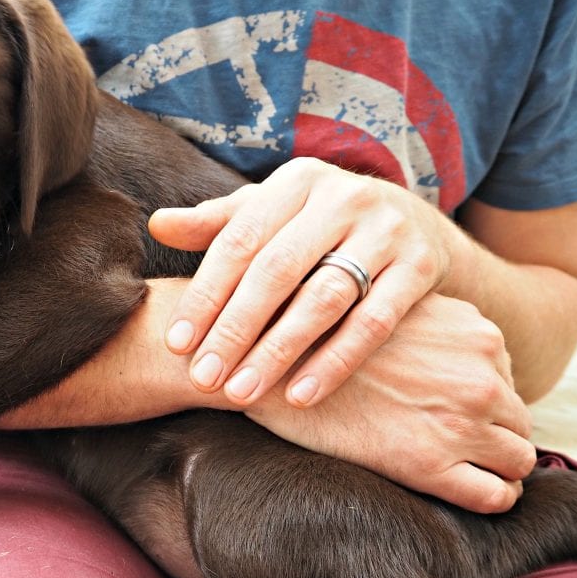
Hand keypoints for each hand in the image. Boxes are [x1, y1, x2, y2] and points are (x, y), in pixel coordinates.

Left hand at [150, 157, 465, 408]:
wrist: (414, 224)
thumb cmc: (317, 226)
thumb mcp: (272, 214)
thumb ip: (218, 224)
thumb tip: (156, 224)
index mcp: (297, 180)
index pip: (239, 241)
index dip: (205, 294)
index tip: (176, 343)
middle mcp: (343, 197)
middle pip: (277, 270)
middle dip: (234, 329)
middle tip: (203, 379)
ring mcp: (387, 231)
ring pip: (323, 299)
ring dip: (278, 352)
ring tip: (241, 394)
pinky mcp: (420, 267)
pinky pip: (374, 323)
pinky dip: (335, 362)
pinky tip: (299, 396)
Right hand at [243, 293, 535, 512]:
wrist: (264, 364)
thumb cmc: (315, 332)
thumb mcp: (389, 306)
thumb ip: (432, 323)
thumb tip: (447, 345)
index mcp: (475, 332)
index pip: (504, 375)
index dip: (477, 395)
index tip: (444, 406)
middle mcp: (480, 375)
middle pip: (517, 417)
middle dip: (489, 431)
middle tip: (444, 438)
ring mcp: (461, 422)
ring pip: (519, 459)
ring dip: (491, 465)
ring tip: (450, 466)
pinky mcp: (432, 465)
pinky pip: (497, 497)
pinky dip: (486, 497)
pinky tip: (451, 489)